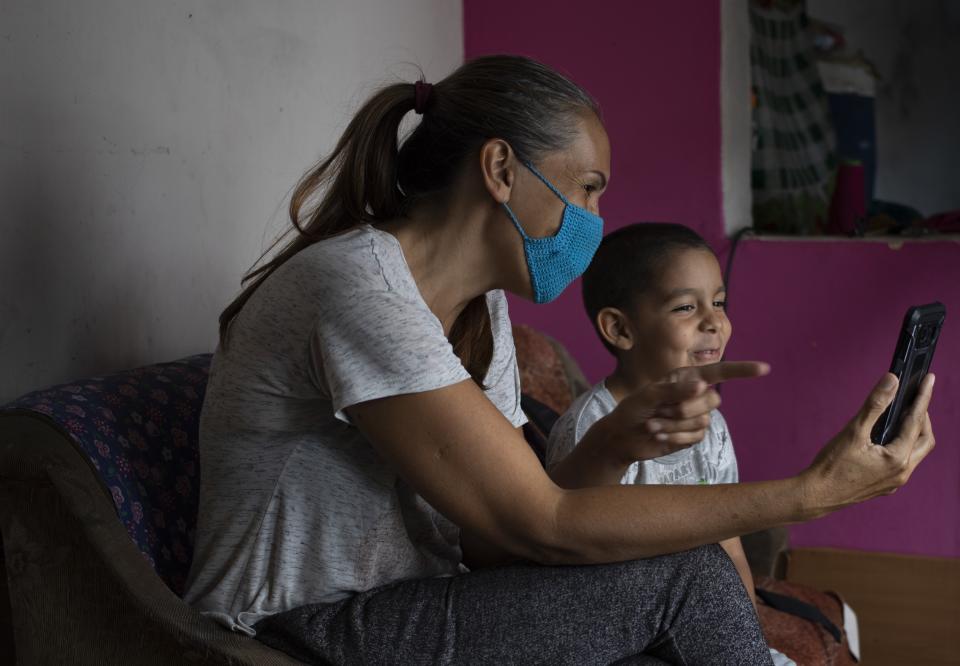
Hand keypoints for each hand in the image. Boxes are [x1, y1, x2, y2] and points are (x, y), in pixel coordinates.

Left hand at [601, 361, 769, 465]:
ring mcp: (695, 417)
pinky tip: (658, 434)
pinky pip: (696, 436)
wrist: (622, 436)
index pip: (719, 373)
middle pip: (711, 401)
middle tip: (659, 410)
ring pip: (702, 420)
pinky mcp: (692, 436)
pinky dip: (674, 436)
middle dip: (683, 408)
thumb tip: (703, 386)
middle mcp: (694, 395)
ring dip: (673, 424)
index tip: (764, 369)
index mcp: (686, 378)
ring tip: (652, 423)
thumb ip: (675, 390)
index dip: (742, 371)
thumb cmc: (632, 409)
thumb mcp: (648, 395)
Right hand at [801, 372, 935, 516]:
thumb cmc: (832, 466)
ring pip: (915, 453)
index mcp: (898, 459)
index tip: (928, 379)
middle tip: (916, 398)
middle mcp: (902, 473)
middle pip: (925, 440)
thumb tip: (892, 381)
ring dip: (914, 432)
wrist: (817, 495)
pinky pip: (904, 462)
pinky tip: (889, 438)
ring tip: (903, 415)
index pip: (916, 421)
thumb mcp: (853, 431)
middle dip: (923, 417)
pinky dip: (903, 445)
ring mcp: (895, 481)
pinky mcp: (885, 485)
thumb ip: (875, 405)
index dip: (923, 397)